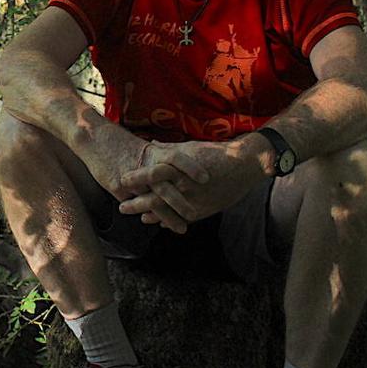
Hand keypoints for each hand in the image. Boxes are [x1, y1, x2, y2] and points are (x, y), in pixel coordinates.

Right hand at [79, 125, 209, 234]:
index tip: (205, 178)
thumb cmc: (120, 142)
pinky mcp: (117, 188)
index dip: (191, 167)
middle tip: (196, 214)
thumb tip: (177, 161)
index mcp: (152, 152)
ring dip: (168, 217)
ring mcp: (130, 179)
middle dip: (182, 202)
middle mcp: (142, 166)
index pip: (176, 158)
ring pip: (152, 202)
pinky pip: (136, 205)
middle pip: (165, 186)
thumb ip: (161, 154)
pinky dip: (149, 216)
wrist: (93, 138)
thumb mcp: (144, 146)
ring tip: (182, 229)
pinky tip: (158, 225)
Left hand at [118, 137, 267, 227]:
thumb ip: (168, 150)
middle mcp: (184, 185)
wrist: (244, 165)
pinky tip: (159, 223)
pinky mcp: (203, 210)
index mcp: (178, 167)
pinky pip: (181, 218)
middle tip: (122, 207)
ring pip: (166, 212)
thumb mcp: (189, 148)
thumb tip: (150, 145)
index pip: (151, 174)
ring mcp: (193, 200)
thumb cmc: (215, 152)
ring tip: (140, 218)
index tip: (122, 181)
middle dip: (136, 204)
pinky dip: (169, 221)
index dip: (135, 179)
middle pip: (154, 198)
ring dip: (150, 216)